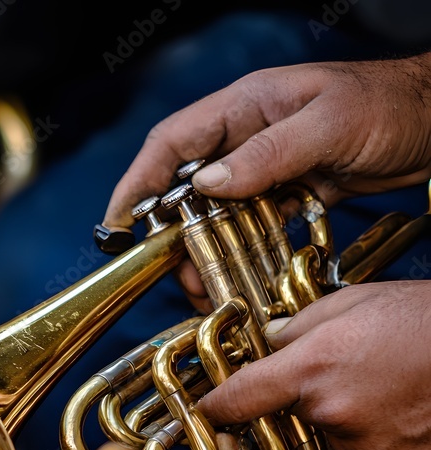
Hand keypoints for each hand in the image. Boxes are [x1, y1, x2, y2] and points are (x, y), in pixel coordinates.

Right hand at [102, 52, 430, 308]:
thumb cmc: (390, 105)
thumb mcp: (327, 124)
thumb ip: (265, 154)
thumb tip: (205, 187)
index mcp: (244, 106)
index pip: (171, 143)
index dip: (137, 182)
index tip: (118, 222)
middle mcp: (247, 135)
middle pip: (187, 183)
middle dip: (171, 229)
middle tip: (167, 268)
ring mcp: (268, 163)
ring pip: (218, 210)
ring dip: (206, 247)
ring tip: (201, 284)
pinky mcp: (290, 188)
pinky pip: (253, 223)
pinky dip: (242, 249)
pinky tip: (238, 274)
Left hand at [197, 281, 430, 449]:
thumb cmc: (430, 320)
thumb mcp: (358, 300)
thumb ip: (300, 324)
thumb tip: (270, 341)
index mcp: (313, 369)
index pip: (238, 399)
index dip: (216, 406)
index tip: (206, 412)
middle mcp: (332, 415)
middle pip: (292, 418)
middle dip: (309, 399)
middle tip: (355, 370)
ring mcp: (367, 449)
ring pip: (334, 437)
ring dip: (349, 417)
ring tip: (392, 383)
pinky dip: (384, 435)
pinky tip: (410, 406)